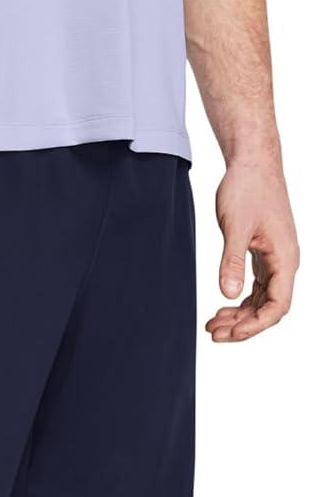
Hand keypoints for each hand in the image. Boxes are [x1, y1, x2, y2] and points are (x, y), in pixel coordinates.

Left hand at [206, 159, 299, 341]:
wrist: (252, 162)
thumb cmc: (248, 188)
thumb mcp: (236, 226)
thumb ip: (232, 261)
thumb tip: (228, 294)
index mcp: (285, 258)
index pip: (277, 306)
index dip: (255, 326)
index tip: (230, 334)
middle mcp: (284, 262)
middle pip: (269, 308)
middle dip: (243, 325)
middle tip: (213, 334)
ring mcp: (275, 259)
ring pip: (262, 300)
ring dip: (240, 315)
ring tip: (213, 325)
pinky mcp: (264, 253)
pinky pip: (257, 287)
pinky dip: (240, 300)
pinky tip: (222, 307)